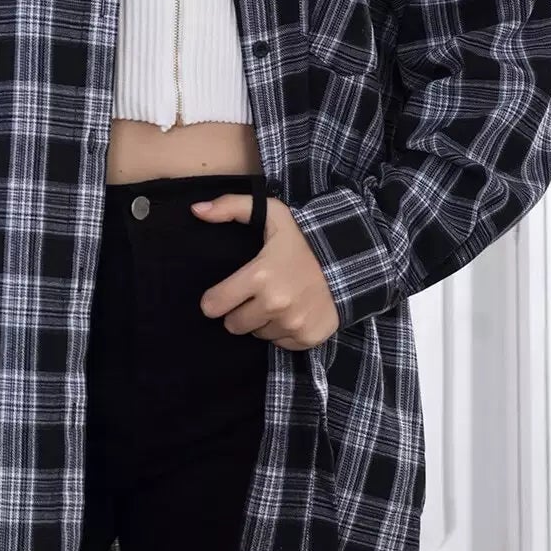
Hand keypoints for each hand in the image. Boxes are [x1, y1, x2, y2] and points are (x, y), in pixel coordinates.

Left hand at [191, 192, 340, 350]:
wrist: (353, 259)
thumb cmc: (306, 237)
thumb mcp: (272, 214)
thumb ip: (231, 207)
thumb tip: (196, 210)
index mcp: (260, 276)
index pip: (214, 305)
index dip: (215, 299)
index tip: (224, 293)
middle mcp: (275, 304)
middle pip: (233, 325)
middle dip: (239, 311)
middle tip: (256, 294)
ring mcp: (293, 324)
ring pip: (257, 334)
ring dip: (262, 321)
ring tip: (278, 300)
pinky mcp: (308, 338)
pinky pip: (280, 343)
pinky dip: (283, 331)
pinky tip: (294, 311)